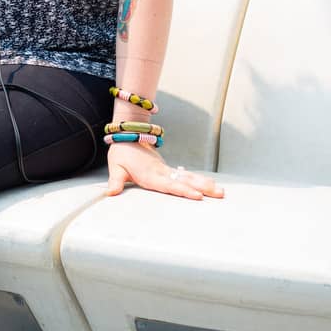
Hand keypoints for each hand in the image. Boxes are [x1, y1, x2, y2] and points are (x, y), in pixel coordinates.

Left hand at [105, 137, 223, 200]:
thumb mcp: (115, 167)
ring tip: (220, 191)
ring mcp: (166, 170)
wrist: (128, 134)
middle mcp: (162, 172)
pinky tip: (210, 185)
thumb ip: (115, 181)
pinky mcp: (167, 169)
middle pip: (185, 181)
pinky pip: (185, 175)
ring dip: (204, 184)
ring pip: (189, 177)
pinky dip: (198, 180)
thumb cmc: (121, 152)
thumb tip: (110, 193)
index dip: (183, 190)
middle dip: (203, 188)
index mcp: (150, 175)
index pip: (169, 185)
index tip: (197, 196)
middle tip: (219, 194)